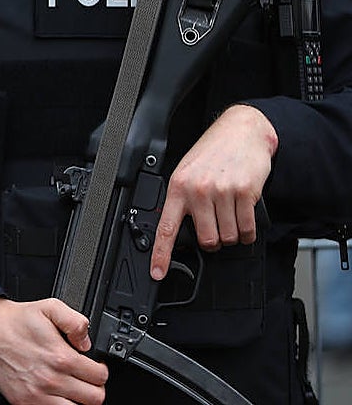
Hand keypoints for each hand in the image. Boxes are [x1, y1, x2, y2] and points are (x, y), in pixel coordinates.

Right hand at [0, 297, 107, 404]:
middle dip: (94, 388)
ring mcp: (36, 395)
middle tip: (86, 379)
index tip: (95, 367)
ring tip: (73, 389)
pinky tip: (57, 394)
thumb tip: (87, 343)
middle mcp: (50, 379)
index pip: (99, 377)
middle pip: (94, 399)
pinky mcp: (23, 402)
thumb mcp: (50, 306)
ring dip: (79, 400)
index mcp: (60, 357)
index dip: (101, 370)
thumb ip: (76, 322)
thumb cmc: (16, 320)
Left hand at [150, 104, 277, 279]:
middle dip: (213, 241)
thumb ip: (182, 199)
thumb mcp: (187, 172)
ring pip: (229, 237)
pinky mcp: (245, 193)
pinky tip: (244, 217)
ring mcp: (222, 192)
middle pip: (207, 240)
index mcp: (178, 187)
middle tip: (215, 227)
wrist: (241, 131)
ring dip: (232, 234)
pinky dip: (248, 231)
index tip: (157, 273)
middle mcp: (198, 191)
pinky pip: (248, 229)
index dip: (160, 254)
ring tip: (230, 215)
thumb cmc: (212, 153)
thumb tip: (177, 229)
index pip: (165, 227)